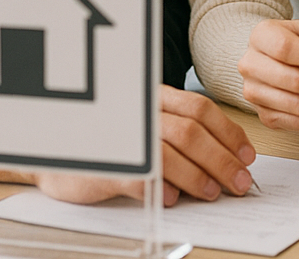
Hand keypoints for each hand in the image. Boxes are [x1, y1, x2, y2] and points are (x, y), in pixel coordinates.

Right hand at [34, 86, 256, 206]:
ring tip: (214, 192)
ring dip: (199, 175)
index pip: (201, 109)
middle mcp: (140, 112)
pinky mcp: (105, 166)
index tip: (247, 154)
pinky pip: (141, 178)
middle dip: (222, 158)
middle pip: (192, 132)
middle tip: (240, 181)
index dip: (229, 132)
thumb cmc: (107, 139)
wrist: (52, 152)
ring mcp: (122, 137)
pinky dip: (162, 190)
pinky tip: (174, 200)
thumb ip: (178, 133)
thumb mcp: (145, 125)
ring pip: (171, 152)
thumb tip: (225, 158)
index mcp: (154, 98)